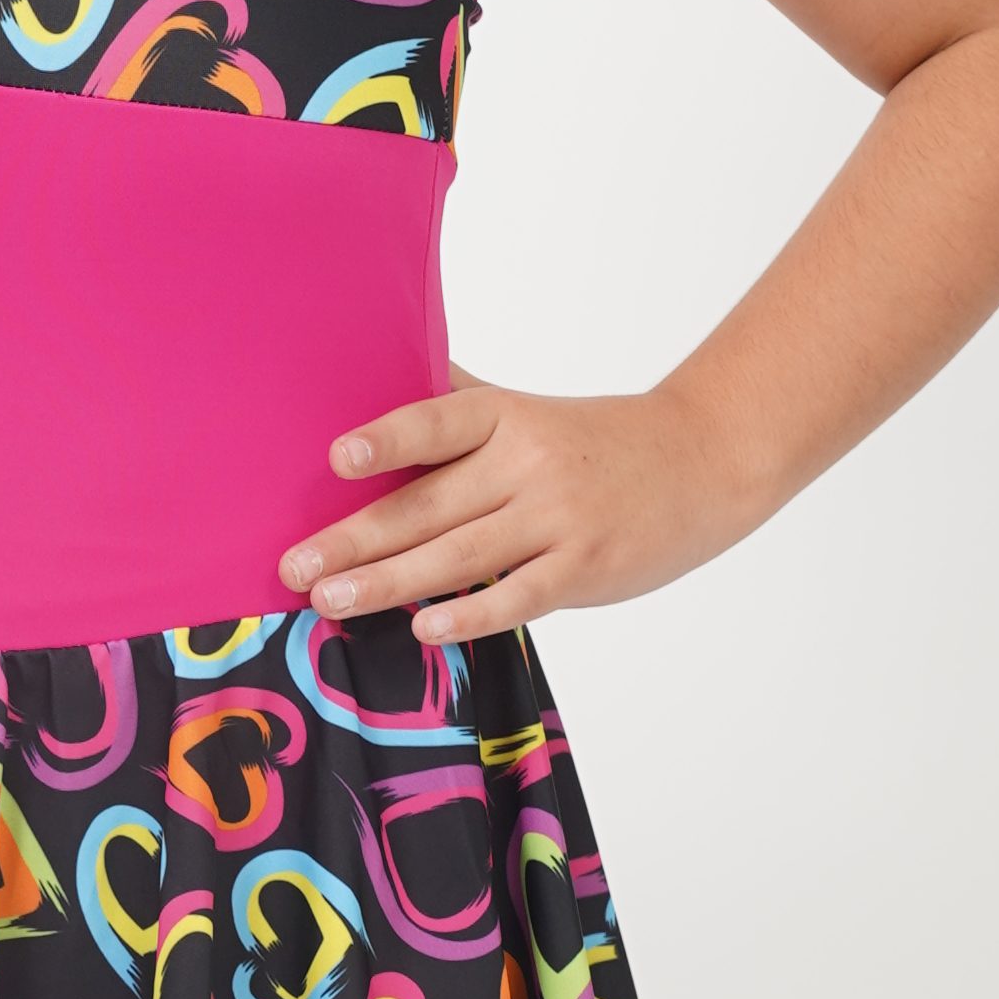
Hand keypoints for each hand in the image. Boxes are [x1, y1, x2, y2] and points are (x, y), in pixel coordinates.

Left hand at [278, 371, 748, 643]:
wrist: (703, 461)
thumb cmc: (596, 440)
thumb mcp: (528, 408)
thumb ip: (458, 401)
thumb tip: (374, 372)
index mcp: (507, 416)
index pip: (438, 424)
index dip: (389, 441)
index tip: (337, 459)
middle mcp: (529, 463)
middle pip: (429, 504)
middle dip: (354, 539)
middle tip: (295, 565)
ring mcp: (558, 519)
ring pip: (460, 555)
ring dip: (389, 583)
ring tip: (330, 601)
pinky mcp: (585, 568)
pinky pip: (517, 596)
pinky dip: (469, 613)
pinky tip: (423, 627)